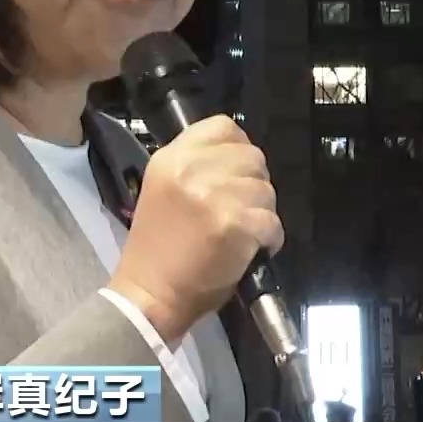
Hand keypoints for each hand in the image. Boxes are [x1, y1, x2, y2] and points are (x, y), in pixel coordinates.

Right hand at [109, 114, 282, 341]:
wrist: (149, 294)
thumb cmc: (157, 249)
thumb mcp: (165, 190)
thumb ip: (195, 168)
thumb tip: (237, 160)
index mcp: (171, 158)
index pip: (223, 127)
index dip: (239, 148)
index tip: (238, 172)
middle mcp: (192, 169)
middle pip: (253, 157)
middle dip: (254, 184)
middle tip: (242, 209)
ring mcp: (215, 195)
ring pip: (266, 191)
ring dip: (263, 213)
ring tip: (244, 233)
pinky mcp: (235, 224)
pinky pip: (272, 222)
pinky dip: (270, 239)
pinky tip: (254, 249)